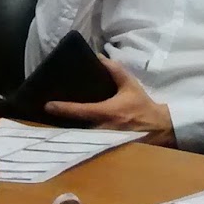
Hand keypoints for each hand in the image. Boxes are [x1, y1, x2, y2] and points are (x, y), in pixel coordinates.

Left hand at [47, 58, 174, 144]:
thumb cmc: (142, 105)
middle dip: (61, 122)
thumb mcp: (130, 84)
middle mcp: (102, 128)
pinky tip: (69, 131)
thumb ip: (115, 70)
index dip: (63, 108)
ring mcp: (103, 140)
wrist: (158, 127)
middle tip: (46, 114)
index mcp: (107, 112)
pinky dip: (78, 136)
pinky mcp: (105, 146)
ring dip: (68, 130)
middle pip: (75, 127)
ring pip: (80, 136)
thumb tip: (99, 57)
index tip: (48, 105)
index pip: (81, 111)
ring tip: (53, 122)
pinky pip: (88, 141)